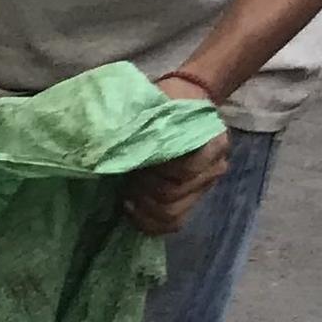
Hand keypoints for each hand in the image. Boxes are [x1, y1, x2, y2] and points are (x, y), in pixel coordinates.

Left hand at [125, 71, 227, 235]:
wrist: (189, 98)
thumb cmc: (168, 100)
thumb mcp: (157, 103)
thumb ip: (144, 127)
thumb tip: (106, 143)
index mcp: (211, 143)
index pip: (181, 172)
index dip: (153, 173)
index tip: (133, 164)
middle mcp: (214, 169)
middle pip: (173, 197)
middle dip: (143, 192)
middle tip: (125, 181)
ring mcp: (205, 186)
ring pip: (172, 215)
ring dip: (143, 208)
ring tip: (127, 194)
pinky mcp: (194, 198)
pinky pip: (174, 222)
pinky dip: (149, 221)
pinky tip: (132, 207)